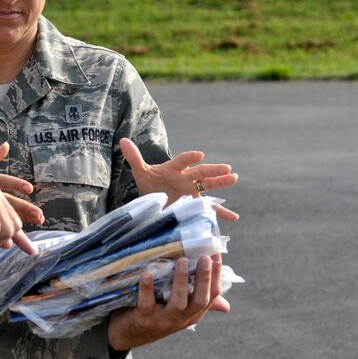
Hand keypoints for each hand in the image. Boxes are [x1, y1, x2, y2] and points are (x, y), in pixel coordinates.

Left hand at [107, 253, 228, 351]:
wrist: (127, 335)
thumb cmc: (156, 316)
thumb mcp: (179, 311)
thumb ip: (198, 302)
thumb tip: (226, 305)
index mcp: (192, 313)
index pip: (211, 296)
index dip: (216, 276)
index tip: (216, 254)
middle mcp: (181, 319)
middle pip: (199, 300)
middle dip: (204, 279)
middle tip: (205, 257)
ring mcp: (163, 321)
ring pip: (177, 303)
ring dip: (181, 281)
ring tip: (182, 260)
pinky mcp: (144, 320)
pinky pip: (146, 304)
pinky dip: (147, 289)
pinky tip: (147, 274)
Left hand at [120, 138, 238, 219]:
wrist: (154, 198)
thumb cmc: (149, 183)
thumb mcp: (140, 172)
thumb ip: (134, 157)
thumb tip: (122, 141)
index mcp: (173, 169)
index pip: (182, 161)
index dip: (190, 158)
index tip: (199, 154)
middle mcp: (186, 178)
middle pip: (201, 173)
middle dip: (214, 171)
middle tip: (228, 168)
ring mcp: (192, 191)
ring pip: (209, 186)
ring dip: (221, 182)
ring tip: (234, 178)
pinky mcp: (195, 204)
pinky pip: (210, 209)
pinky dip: (222, 212)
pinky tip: (234, 217)